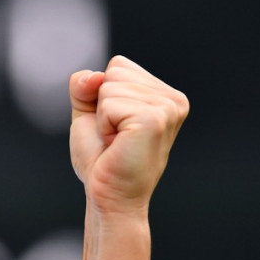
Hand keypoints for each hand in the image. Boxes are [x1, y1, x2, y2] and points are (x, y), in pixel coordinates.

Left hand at [69, 56, 188, 216]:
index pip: (118, 65)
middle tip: (114, 136)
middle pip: (114, 71)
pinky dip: (103, 124)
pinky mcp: (155, 119)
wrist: (108, 195)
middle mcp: (174, 99)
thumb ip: (85, 85)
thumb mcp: (88, 112)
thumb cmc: (101, 158)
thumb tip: (92, 76)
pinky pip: (108, 103)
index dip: (102, 95)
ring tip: (117, 141)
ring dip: (102, 117)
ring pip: (108, 86)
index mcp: (165, 95)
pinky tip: (117, 144)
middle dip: (101, 105)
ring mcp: (168, 108)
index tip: (114, 125)